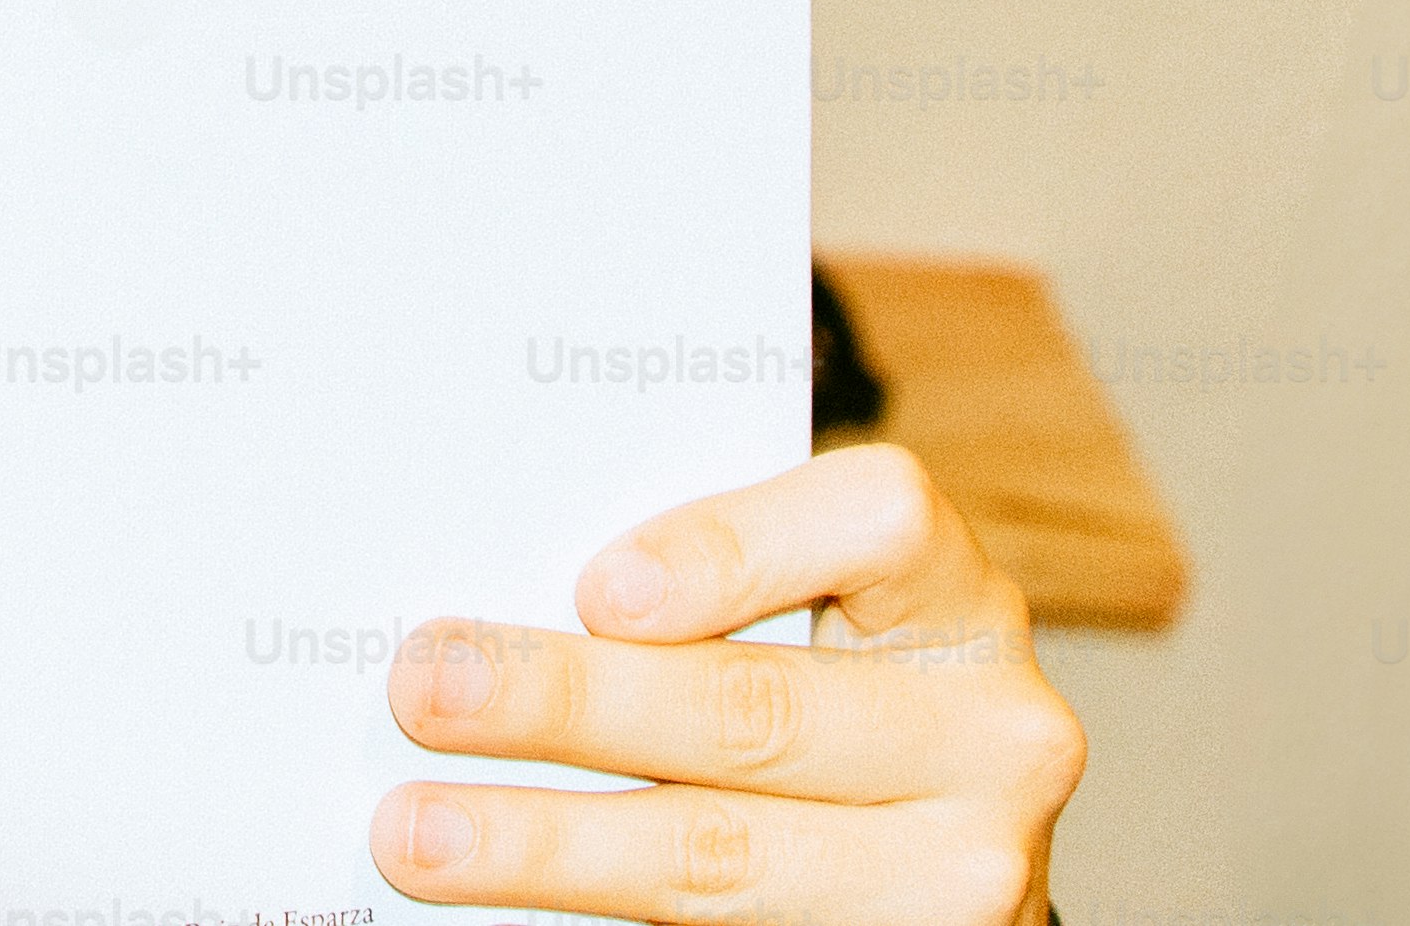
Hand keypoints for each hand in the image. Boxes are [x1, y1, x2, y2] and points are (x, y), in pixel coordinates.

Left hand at [367, 444, 1081, 923]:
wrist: (930, 859)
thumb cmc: (831, 701)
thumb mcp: (810, 624)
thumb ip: (698, 601)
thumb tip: (485, 613)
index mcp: (958, 602)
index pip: (877, 523)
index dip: (732, 547)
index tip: (596, 590)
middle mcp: (991, 736)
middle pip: (757, 710)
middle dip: (568, 702)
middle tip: (427, 688)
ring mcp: (960, 872)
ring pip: (724, 856)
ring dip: (548, 843)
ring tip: (419, 831)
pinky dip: (594, 918)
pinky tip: (504, 904)